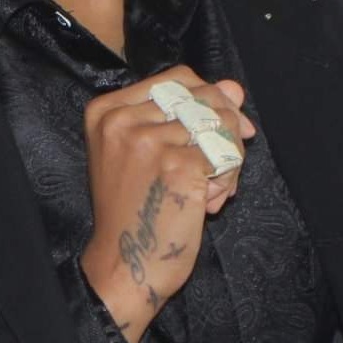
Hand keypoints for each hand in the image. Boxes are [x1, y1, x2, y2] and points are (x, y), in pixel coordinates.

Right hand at [79, 66, 255, 342]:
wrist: (123, 263)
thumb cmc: (134, 210)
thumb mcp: (148, 153)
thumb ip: (189, 114)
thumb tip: (235, 87)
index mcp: (106, 110)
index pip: (178, 79)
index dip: (210, 97)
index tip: (226, 125)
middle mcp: (123, 120)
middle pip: (204, 99)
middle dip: (225, 129)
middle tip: (219, 165)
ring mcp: (149, 141)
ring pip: (221, 128)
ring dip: (227, 161)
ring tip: (207, 190)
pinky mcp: (177, 166)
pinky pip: (227, 156)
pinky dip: (227, 180)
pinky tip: (207, 203)